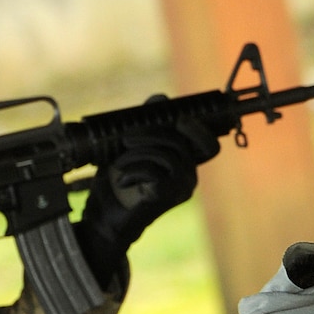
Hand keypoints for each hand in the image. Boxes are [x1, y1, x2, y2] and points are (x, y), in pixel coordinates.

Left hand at [74, 118, 220, 286]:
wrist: (105, 216)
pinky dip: (132, 170)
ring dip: (136, 153)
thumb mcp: (131, 146)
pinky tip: (122, 180)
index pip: (208, 146)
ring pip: (167, 154)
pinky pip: (154, 170)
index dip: (199, 130)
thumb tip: (162, 98)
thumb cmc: (118, 182)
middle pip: (181, 143)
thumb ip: (148, 123)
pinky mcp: (167, 197)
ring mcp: (181, 189)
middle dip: (152, 134)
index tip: (179, 119)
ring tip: (118, 163)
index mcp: (184, 164)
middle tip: (127, 138)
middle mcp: (189, 177)